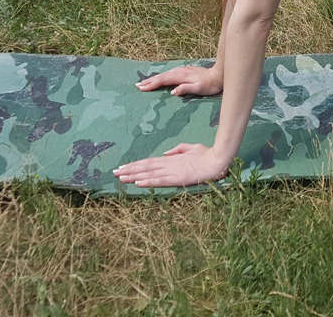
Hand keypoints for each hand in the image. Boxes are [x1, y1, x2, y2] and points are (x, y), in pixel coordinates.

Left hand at [113, 143, 230, 186]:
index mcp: (172, 158)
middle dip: (129, 170)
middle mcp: (169, 163)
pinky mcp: (177, 178)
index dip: (136, 164)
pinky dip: (148, 182)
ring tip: (120, 178)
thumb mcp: (191, 148)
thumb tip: (165, 153)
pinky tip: (137, 183)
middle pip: (145, 166)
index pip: (149, 161)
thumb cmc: (207, 154)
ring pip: (149, 173)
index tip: (123, 167)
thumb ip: (178, 150)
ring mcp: (172, 171)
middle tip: (114, 172)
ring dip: (134, 176)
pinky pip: (160, 180)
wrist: (218, 160)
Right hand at [136, 63, 222, 96]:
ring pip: (165, 74)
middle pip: (161, 76)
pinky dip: (162, 77)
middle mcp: (180, 72)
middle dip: (149, 81)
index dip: (152, 84)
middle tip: (137, 86)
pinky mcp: (185, 71)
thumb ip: (185, 89)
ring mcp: (182, 70)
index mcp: (181, 76)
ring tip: (144, 83)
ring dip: (154, 78)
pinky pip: (169, 74)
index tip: (142, 88)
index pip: (163, 80)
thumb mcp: (199, 88)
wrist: (218, 75)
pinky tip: (159, 79)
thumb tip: (172, 92)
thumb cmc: (210, 85)